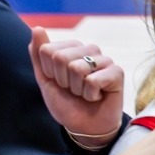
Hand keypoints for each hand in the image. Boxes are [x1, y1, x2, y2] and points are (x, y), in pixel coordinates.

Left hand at [29, 27, 124, 142]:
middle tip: (73, 90)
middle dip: (63, 81)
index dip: (49, 72)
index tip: (59, 83)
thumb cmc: (67, 103)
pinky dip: (91, 95)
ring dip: (77, 89)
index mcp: (71, 48)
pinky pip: (93, 80)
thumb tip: (37, 28)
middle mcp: (88, 50)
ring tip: (85, 93)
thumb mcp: (45, 80)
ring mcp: (104, 60)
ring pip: (77, 68)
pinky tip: (98, 96)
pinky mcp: (117, 72)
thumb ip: (38, 54)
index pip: (47, 50)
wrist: (85, 127)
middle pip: (61, 58)